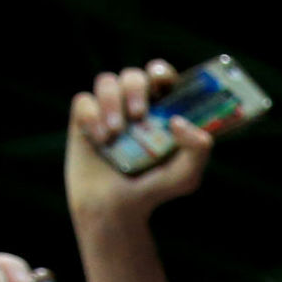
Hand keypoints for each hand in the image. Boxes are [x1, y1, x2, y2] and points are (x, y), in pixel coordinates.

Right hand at [65, 60, 214, 228]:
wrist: (115, 210)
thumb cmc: (154, 190)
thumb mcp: (186, 176)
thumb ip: (198, 150)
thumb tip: (178, 121)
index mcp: (161, 110)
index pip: (162, 77)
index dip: (161, 72)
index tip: (161, 82)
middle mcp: (134, 105)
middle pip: (134, 75)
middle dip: (136, 88)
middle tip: (138, 115)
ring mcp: (108, 110)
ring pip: (107, 82)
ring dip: (112, 102)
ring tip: (115, 133)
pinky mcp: (84, 119)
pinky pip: (84, 101)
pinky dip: (92, 116)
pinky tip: (100, 140)